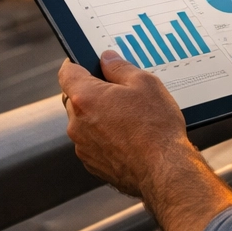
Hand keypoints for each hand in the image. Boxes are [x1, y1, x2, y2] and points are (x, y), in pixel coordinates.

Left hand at [59, 48, 231, 230]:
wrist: (164, 171)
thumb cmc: (156, 126)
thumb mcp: (144, 83)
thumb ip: (120, 67)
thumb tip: (106, 59)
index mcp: (84, 97)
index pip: (67, 72)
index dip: (77, 64)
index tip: (88, 62)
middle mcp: (76, 123)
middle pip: (75, 98)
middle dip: (92, 92)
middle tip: (120, 91)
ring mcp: (82, 146)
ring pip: (84, 122)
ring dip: (99, 116)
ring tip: (130, 118)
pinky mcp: (92, 164)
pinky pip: (93, 143)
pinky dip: (105, 137)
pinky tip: (130, 137)